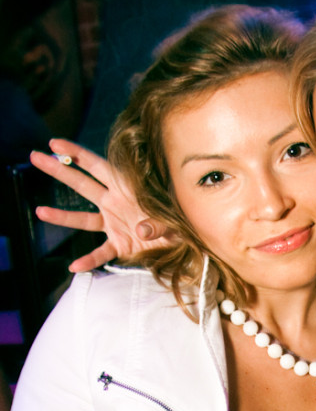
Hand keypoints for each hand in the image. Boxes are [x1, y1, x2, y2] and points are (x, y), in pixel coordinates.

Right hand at [29, 138, 173, 271]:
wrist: (187, 242)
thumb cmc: (180, 220)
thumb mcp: (171, 217)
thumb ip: (157, 223)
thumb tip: (141, 229)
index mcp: (126, 187)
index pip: (96, 166)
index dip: (75, 153)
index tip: (53, 143)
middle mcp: (115, 202)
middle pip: (81, 184)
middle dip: (58, 171)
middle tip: (34, 157)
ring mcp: (113, 223)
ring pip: (83, 219)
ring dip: (61, 216)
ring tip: (40, 211)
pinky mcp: (118, 244)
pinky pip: (99, 252)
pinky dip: (88, 260)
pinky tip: (75, 266)